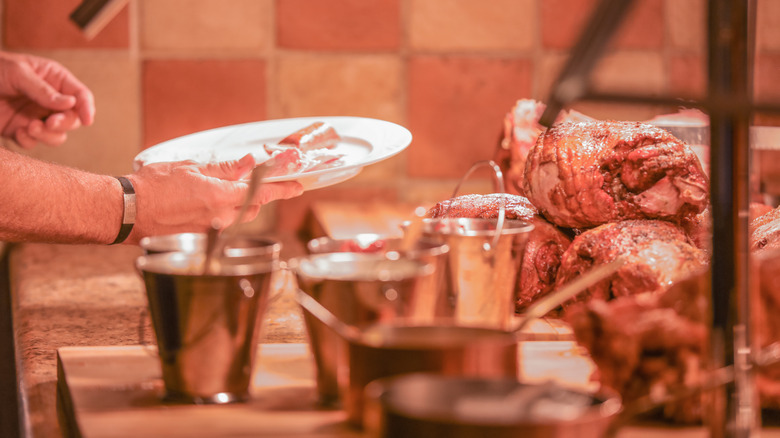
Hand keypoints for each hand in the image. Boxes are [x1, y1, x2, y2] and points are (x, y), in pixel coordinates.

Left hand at [0, 51, 94, 148]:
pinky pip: (35, 142)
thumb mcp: (18, 73)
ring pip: (57, 135)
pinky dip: (29, 141)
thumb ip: (44, 90)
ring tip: (29, 128)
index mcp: (54, 80)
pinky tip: (18, 132)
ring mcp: (37, 116)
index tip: (87, 120)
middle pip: (72, 119)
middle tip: (49, 124)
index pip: (80, 95)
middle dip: (63, 124)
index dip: (87, 108)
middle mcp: (50, 100)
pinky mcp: (22, 129)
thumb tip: (71, 104)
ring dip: (47, 135)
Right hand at [126, 154, 302, 242]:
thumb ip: (222, 169)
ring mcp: (209, 231)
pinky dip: (221, 214)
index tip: (297, 185)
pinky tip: (205, 205)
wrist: (126, 211)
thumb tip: (247, 163)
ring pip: (237, 217)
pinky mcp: (199, 239)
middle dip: (259, 195)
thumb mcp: (190, 168)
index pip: (262, 192)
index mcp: (220, 196)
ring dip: (239, 205)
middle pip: (253, 207)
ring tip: (225, 192)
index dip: (283, 188)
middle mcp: (219, 217)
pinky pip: (220, 225)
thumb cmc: (152, 186)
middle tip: (259, 183)